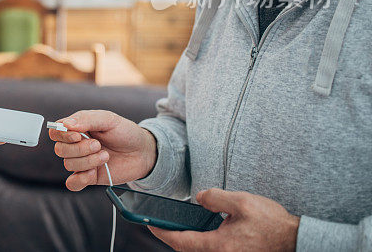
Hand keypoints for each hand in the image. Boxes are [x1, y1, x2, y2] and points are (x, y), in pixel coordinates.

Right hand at [48, 110, 156, 189]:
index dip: (62, 135)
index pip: (56, 132)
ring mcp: (81, 162)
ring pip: (68, 164)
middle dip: (79, 149)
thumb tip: (65, 123)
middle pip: (60, 150)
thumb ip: (87, 119)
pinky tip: (93, 172)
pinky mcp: (88, 177)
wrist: (142, 152)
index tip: (78, 135)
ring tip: (105, 155)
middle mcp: (76, 145)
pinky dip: (80, 179)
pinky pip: (73, 183)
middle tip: (98, 145)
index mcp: (77, 128)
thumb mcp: (108, 119)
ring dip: (88, 161)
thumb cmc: (125, 132)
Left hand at [149, 189, 298, 251]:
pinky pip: (209, 251)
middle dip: (172, 238)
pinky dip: (199, 242)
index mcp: (219, 245)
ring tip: (176, 226)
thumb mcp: (241, 202)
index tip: (149, 224)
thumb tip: (199, 199)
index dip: (162, 233)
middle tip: (160, 224)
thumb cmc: (271, 223)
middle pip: (187, 250)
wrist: (294, 239)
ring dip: (186, 240)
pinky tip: (200, 231)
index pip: (181, 241)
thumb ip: (215, 197)